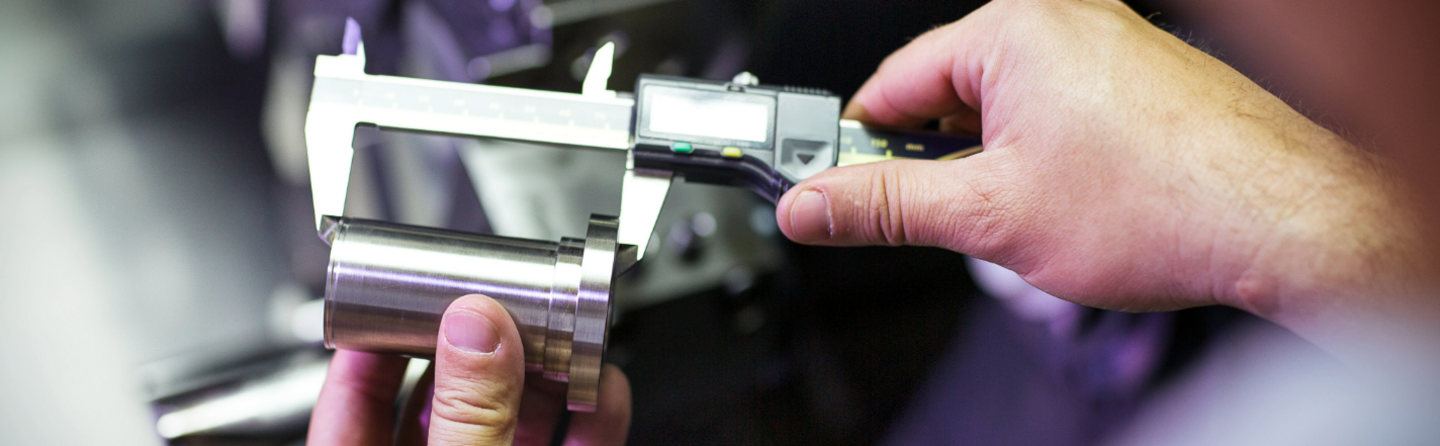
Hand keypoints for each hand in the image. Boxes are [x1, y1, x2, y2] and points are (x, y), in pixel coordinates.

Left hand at [307, 295, 631, 445]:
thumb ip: (469, 417)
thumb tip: (473, 328)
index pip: (350, 404)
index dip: (376, 340)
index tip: (401, 291)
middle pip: (444, 402)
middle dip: (481, 343)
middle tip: (500, 297)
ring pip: (514, 423)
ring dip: (546, 374)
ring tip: (564, 330)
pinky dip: (592, 420)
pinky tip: (603, 388)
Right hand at [776, 0, 1418, 346]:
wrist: (1288, 223)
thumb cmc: (1166, 203)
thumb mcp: (989, 215)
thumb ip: (884, 208)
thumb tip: (813, 206)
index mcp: (1013, 30)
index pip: (890, 84)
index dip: (856, 147)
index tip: (837, 188)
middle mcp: (1063, 22)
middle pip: (947, 94)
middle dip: (936, 162)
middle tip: (943, 220)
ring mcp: (1110, 45)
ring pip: (1006, 109)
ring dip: (992, 165)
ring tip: (1026, 218)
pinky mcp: (1141, 78)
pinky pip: (1058, 111)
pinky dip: (1043, 157)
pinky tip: (1070, 206)